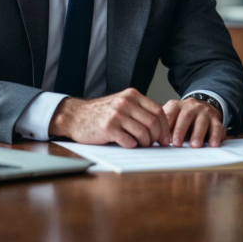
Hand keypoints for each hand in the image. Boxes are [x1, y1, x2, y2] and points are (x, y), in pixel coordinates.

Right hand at [48, 88, 171, 147]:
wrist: (76, 116)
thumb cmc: (101, 113)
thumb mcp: (121, 103)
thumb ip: (138, 110)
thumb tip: (160, 126)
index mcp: (132, 95)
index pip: (158, 110)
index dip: (165, 126)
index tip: (166, 138)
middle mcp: (125, 103)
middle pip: (153, 122)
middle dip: (157, 137)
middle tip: (156, 145)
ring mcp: (117, 115)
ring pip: (143, 133)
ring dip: (146, 143)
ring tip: (142, 145)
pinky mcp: (108, 128)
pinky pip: (129, 141)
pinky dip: (132, 146)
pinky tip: (128, 145)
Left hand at [163, 98, 224, 147]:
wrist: (203, 107)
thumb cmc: (183, 117)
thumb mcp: (172, 116)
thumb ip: (164, 126)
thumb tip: (155, 140)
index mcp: (177, 105)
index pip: (170, 114)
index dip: (166, 127)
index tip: (164, 139)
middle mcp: (191, 106)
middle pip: (186, 116)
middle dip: (180, 130)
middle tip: (177, 143)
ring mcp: (204, 112)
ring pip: (202, 122)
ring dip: (198, 134)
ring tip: (195, 145)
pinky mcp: (216, 118)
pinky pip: (217, 126)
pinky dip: (216, 136)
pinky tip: (213, 144)